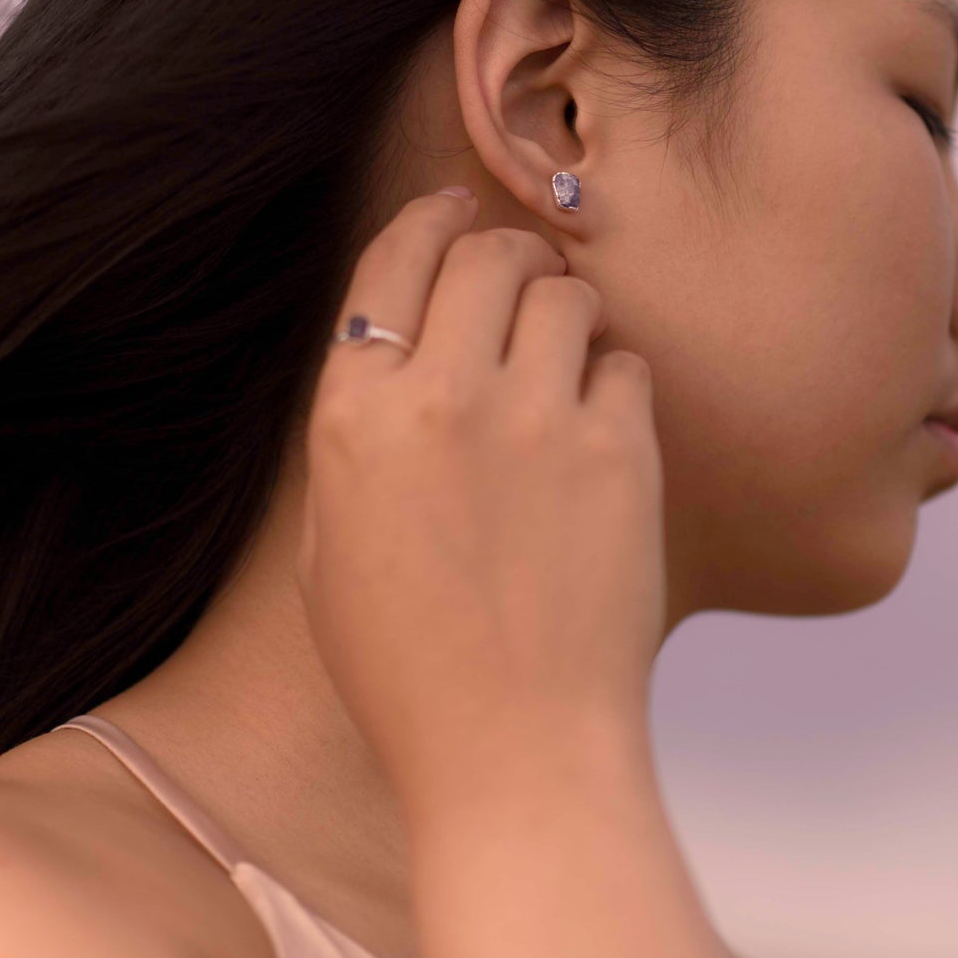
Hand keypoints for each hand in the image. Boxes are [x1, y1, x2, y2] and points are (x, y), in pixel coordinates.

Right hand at [295, 189, 665, 820]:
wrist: (514, 748)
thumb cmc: (410, 672)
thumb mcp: (332, 552)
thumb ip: (359, 442)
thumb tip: (399, 364)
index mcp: (353, 419)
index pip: (391, 264)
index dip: (428, 222)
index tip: (453, 209)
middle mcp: (442, 398)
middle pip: (485, 256)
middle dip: (508, 250)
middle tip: (524, 273)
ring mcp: (536, 420)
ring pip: (565, 293)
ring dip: (568, 308)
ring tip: (568, 350)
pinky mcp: (619, 452)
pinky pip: (626, 364)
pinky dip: (615, 380)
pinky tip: (602, 424)